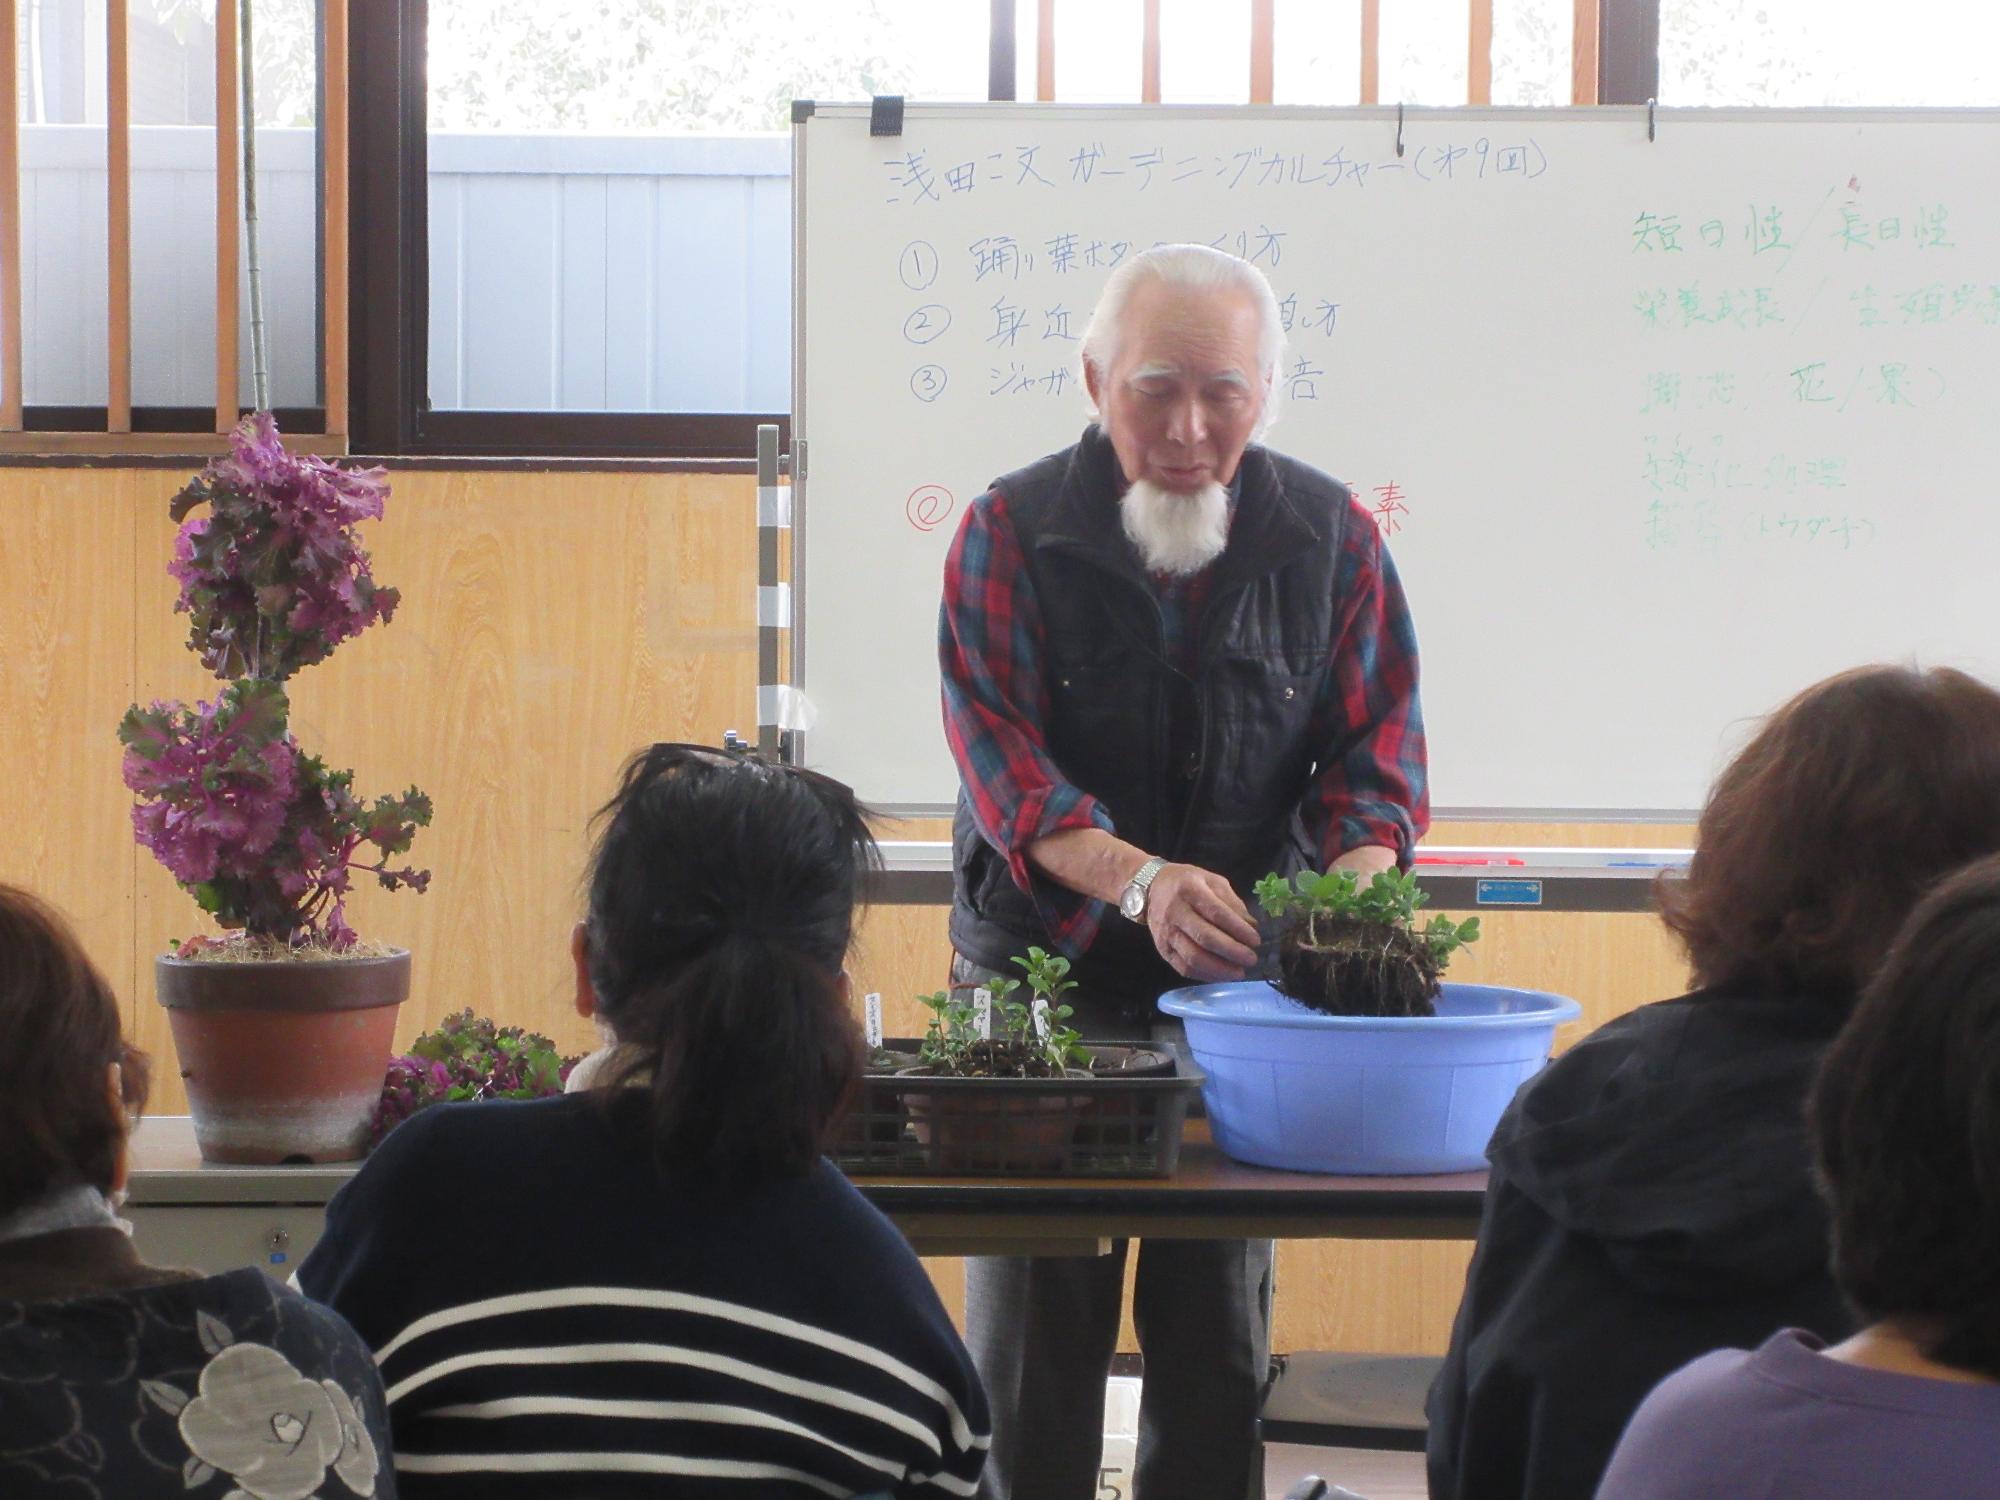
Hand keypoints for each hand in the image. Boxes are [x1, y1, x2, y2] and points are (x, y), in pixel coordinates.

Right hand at [1144, 863, 1261, 981]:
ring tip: (1239, 972)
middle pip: (1205, 938)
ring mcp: (1166, 933)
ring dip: (1220, 969)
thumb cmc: (1187, 883)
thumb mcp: (1212, 881)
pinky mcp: (1163, 950)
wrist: (1151, 888)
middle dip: (1232, 952)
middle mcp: (1175, 912)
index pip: (1217, 913)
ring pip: (1193, 957)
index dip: (1238, 929)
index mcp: (1190, 890)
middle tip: (1251, 959)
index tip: (1255, 940)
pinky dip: (1205, 975)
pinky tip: (1221, 975)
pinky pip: (1184, 968)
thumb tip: (1252, 926)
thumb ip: (1232, 903)